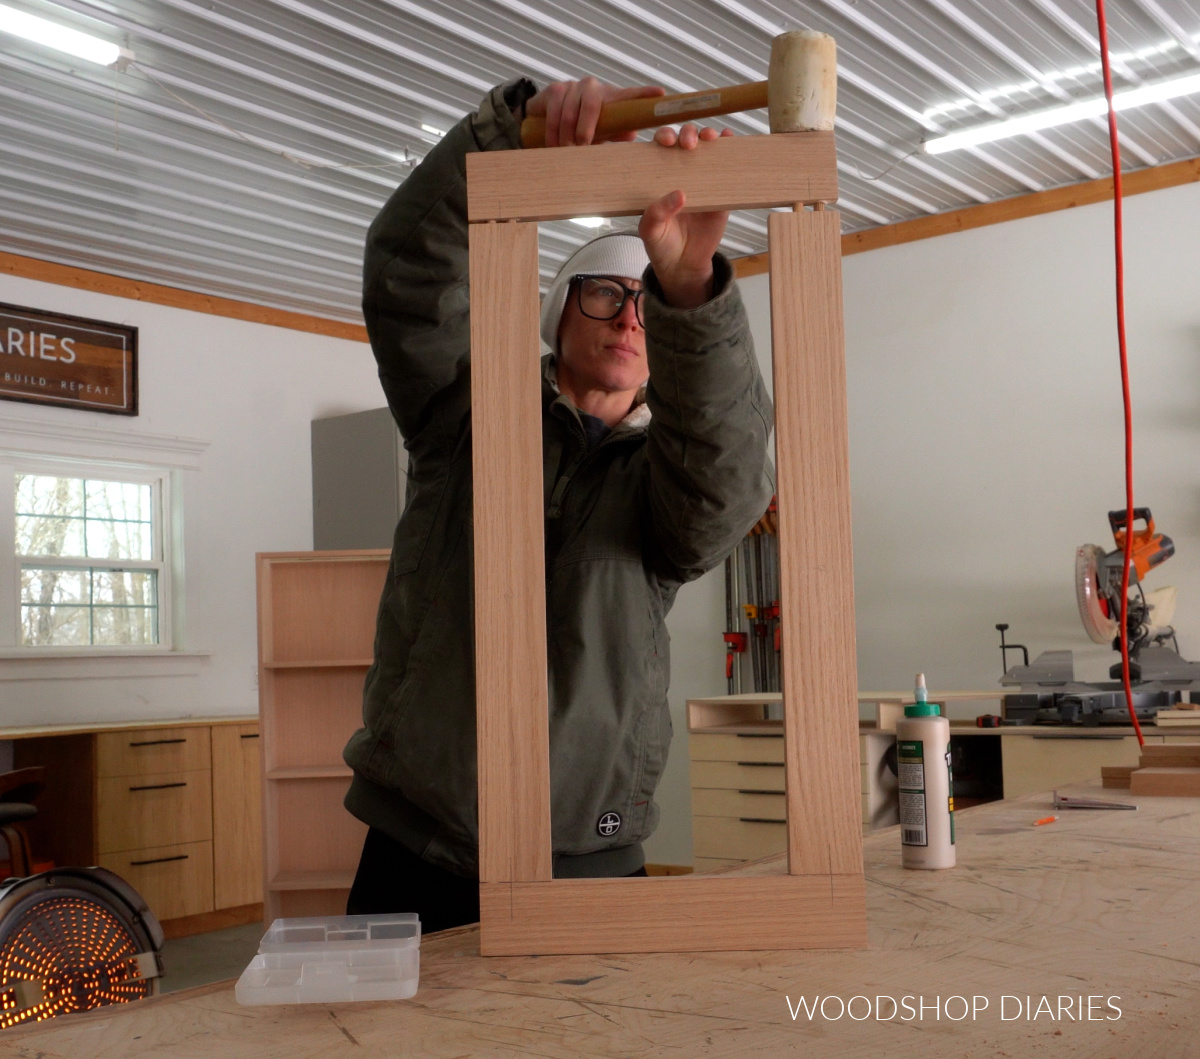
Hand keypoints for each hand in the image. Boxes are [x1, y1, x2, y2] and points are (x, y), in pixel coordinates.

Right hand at [525, 78, 664, 146]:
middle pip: (592, 102)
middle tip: (581, 145)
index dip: (645, 94)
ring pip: (570, 109)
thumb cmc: (579, 128)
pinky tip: (553, 143)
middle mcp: (593, 88)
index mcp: (610, 99)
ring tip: (565, 149)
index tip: (661, 94)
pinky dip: (553, 129)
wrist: (546, 119)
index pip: (630, 95)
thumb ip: (615, 133)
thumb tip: (632, 134)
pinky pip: (554, 108)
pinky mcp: (554, 89)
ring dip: (566, 132)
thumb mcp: (600, 134)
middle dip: (586, 127)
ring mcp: (573, 86)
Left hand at [639, 124, 733, 308]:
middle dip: (687, 134)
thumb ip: (656, 213)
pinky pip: (727, 170)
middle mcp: (680, 173)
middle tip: (689, 144)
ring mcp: (703, 181)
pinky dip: (730, 152)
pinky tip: (730, 141)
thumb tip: (679, 194)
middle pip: (684, 141)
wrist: (683, 266)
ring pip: (706, 149)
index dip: (664, 137)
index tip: (667, 141)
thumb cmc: (661, 245)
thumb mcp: (650, 231)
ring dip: (709, 136)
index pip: (660, 148)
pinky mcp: (721, 193)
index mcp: (659, 178)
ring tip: (710, 138)